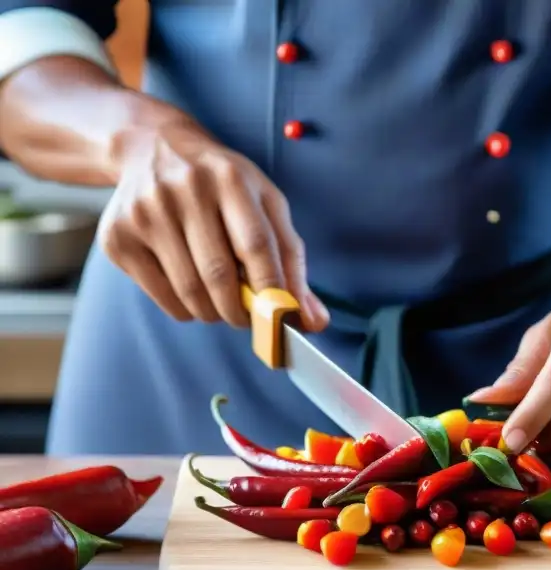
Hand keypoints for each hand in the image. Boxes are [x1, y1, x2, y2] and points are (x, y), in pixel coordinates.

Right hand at [98, 120, 328, 329]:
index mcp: (230, 178)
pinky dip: (186, 310)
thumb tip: (314, 322)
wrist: (150, 147)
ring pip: (190, 293)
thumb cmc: (222, 186)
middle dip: (242, 312)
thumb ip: (291, 260)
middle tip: (251, 319)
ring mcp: (145, 212)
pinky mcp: (117, 236)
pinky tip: (193, 293)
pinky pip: (163, 297)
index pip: (256, 246)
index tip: (286, 320)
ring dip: (216, 313)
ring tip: (223, 304)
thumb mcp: (264, 205)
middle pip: (219, 276)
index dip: (274, 291)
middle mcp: (184, 190)